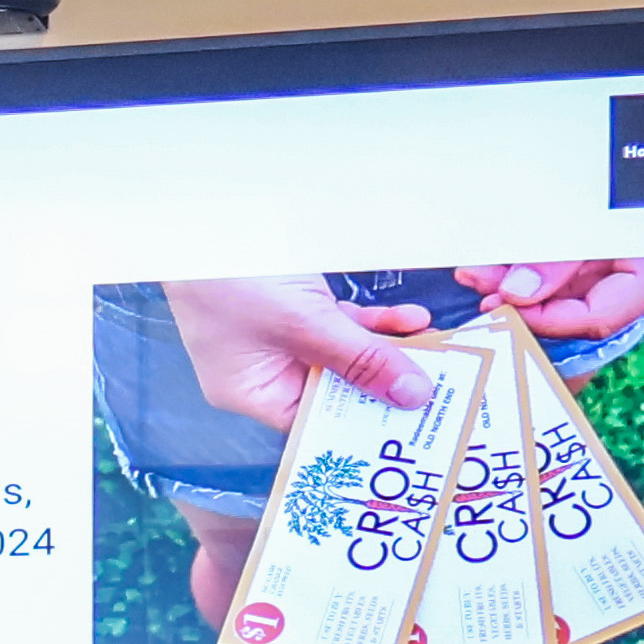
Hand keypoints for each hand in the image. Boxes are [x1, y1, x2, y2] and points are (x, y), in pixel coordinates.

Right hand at [163, 277, 443, 432]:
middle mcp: (267, 372)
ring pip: (346, 357)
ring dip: (387, 349)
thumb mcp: (303, 324)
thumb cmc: (232, 277)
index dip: (362, 424)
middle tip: (434, 386)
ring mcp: (282, 340)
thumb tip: (409, 395)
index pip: (315, 424)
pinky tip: (409, 320)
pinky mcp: (297, 310)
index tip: (411, 422)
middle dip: (383, 383)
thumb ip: (360, 358)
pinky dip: (375, 324)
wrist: (209, 219)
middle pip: (336, 391)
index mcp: (252, 391)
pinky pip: (344, 328)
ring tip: (431, 347)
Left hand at [451, 253, 643, 342]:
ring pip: (584, 285)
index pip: (597, 318)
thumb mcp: (597, 204)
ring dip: (531, 280)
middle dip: (527, 296)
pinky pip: (592, 265)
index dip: (542, 318)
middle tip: (479, 283)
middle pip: (587, 303)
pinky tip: (511, 260)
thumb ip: (558, 255)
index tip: (500, 304)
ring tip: (483, 269)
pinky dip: (552, 265)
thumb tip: (515, 292)